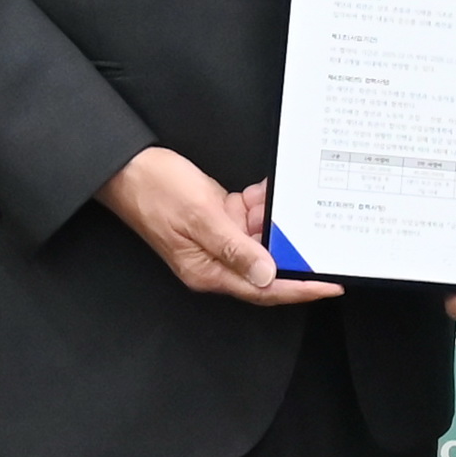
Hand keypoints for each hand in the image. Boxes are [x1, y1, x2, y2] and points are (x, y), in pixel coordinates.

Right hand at [100, 148, 334, 304]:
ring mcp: (215, 241)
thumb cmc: (154, 191)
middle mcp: (214, 261)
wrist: (127, 167)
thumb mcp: (199, 216)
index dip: (299, 289)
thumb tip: (266, 275)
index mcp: (208, 271)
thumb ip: (235, 248)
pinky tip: (264, 191)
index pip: (264, 289)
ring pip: (259, 238)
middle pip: (266, 265)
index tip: (329, 286)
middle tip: (319, 237)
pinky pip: (247, 218)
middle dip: (290, 248)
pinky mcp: (215, 221)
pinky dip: (258, 204)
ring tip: (284, 200)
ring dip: (271, 219)